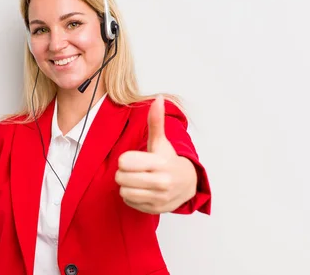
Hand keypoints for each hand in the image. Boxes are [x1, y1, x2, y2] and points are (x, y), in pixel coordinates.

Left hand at [115, 95, 196, 213]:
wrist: (188, 183)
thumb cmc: (168, 160)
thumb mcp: (161, 142)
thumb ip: (156, 122)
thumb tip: (158, 99)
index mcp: (160, 163)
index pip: (124, 162)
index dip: (125, 159)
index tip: (134, 159)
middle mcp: (161, 182)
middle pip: (121, 178)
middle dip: (123, 173)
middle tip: (134, 170)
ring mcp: (159, 198)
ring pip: (123, 192)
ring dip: (126, 185)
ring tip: (137, 180)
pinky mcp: (155, 209)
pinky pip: (129, 203)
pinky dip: (131, 197)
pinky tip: (142, 190)